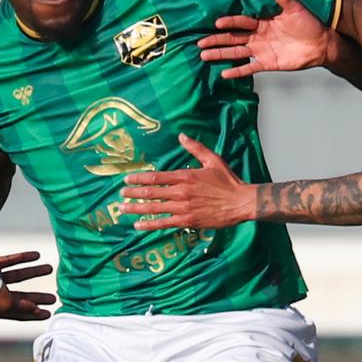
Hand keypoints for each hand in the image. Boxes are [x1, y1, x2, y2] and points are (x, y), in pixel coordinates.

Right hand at [0, 250, 56, 319]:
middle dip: (37, 297)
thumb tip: (37, 311)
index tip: (49, 313)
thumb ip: (22, 307)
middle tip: (54, 297)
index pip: (18, 314)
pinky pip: (10, 261)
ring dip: (34, 272)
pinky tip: (37, 255)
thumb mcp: (6, 303)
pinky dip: (23, 258)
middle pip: (19, 297)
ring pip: (17, 276)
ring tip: (50, 268)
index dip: (33, 315)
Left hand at [118, 135, 253, 229]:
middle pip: (151, 193)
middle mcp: (181, 193)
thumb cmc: (228, 182)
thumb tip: (182, 136)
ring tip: (122, 209)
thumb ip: (196, 148)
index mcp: (186, 176)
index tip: (127, 179)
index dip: (139, 178)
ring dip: (137, 209)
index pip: (156, 177)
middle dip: (133, 194)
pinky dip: (150, 225)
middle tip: (120, 195)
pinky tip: (138, 225)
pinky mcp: (188, 221)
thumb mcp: (213, 160)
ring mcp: (183, 208)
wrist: (241, 203)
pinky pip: (165, 223)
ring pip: (155, 208)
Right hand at [197, 0, 331, 78]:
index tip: (217, 23)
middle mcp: (258, 36)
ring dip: (221, 54)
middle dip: (217, 40)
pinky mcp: (267, 63)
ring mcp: (261, 50)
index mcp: (261, 21)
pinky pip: (249, 68)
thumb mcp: (294, 8)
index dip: (230, 22)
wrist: (320, 44)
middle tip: (200, 43)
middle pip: (233, 38)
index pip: (241, 22)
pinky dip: (237, 72)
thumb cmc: (308, 23)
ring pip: (236, 52)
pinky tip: (224, 74)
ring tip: (204, 56)